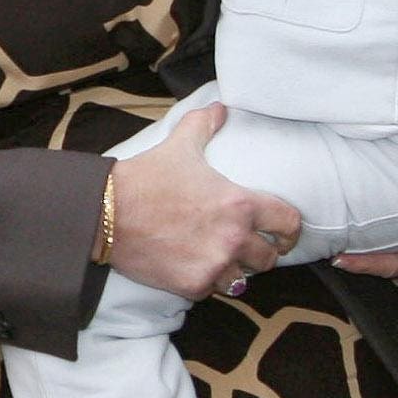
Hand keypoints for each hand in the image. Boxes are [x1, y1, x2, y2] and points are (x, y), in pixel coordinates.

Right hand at [107, 105, 300, 298]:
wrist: (107, 212)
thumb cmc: (146, 177)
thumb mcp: (179, 146)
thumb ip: (204, 125)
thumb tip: (219, 107)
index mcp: (239, 205)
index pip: (289, 224)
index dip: (290, 232)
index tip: (284, 236)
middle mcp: (234, 238)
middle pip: (269, 259)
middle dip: (259, 254)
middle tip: (246, 249)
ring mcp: (214, 265)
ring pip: (241, 280)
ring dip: (232, 271)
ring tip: (218, 261)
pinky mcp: (192, 285)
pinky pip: (211, 291)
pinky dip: (204, 282)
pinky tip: (191, 268)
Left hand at [336, 197, 397, 284]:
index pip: (395, 265)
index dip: (367, 264)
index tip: (339, 258)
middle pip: (382, 271)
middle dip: (356, 264)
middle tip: (327, 249)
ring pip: (383, 268)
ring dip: (364, 259)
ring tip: (336, 242)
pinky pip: (386, 259)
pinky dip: (371, 251)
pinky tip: (352, 237)